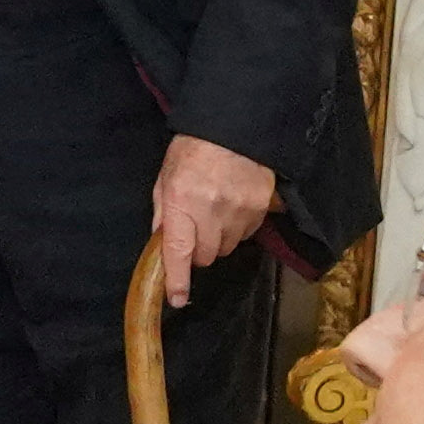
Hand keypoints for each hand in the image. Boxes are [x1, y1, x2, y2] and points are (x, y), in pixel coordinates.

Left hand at [148, 132, 278, 304]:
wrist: (235, 125)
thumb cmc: (194, 148)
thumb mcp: (166, 177)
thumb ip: (164, 211)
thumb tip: (163, 241)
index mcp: (181, 202)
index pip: (179, 252)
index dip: (178, 280)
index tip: (177, 298)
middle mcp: (211, 211)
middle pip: (205, 256)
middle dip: (197, 250)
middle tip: (195, 229)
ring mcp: (239, 211)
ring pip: (227, 247)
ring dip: (219, 239)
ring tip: (216, 211)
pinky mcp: (260, 207)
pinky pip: (247, 233)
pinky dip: (238, 227)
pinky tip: (233, 204)